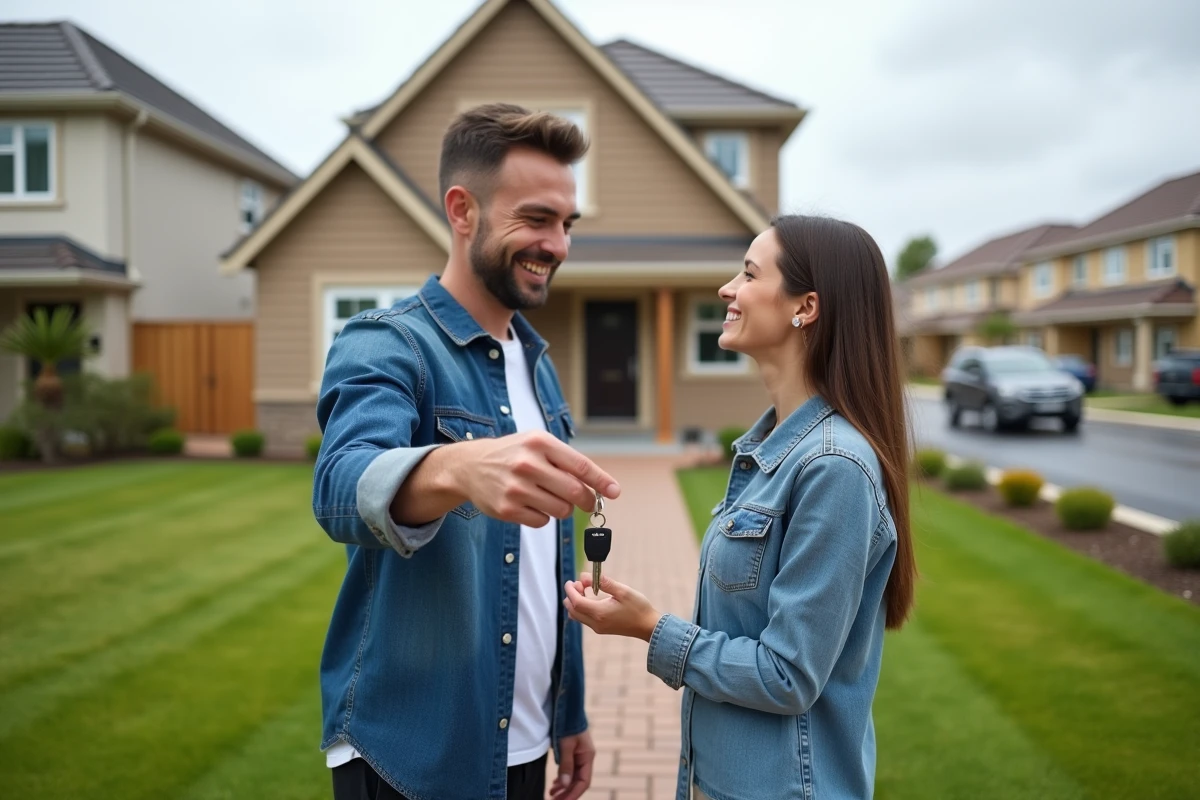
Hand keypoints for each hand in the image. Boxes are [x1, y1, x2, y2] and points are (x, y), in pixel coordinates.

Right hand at [391, 430, 618, 527]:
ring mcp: (515, 488)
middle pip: (574, 492)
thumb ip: (566, 461)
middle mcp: (527, 464)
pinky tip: (530, 504)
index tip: (615, 492)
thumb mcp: (537, 445)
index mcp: (539, 443)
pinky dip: (543, 516)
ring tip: (549, 497)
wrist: (470, 466)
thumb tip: (602, 486)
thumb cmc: (514, 454)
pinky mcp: (506, 509)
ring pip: (561, 510)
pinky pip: (542, 521)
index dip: (601, 481)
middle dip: (587, 501)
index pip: (579, 465)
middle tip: (587, 504)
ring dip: (563, 509)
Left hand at [550, 730, 594, 799]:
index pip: (584, 782)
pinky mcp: (573, 753)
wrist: (567, 708)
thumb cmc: (567, 725)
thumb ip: (566, 765)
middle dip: (567, 793)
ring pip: (574, 777)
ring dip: (564, 787)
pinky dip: (563, 779)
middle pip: (579, 782)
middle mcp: (586, 758)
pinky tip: (556, 784)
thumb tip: (565, 785)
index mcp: (588, 756)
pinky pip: (570, 771)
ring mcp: (580, 755)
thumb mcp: (565, 745)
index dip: (574, 794)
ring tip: (552, 794)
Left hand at [564, 573, 661, 640]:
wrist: (648, 626)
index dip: (570, 591)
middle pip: (572, 610)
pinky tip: (589, 598)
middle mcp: (596, 623)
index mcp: (600, 613)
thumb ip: (604, 582)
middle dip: (571, 596)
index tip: (570, 581)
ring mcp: (598, 628)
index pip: (576, 602)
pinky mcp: (601, 629)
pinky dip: (581, 608)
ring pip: (576, 616)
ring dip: (575, 602)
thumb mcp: (623, 591)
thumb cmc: (638, 608)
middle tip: (579, 583)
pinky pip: (583, 619)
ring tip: (584, 589)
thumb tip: (585, 576)